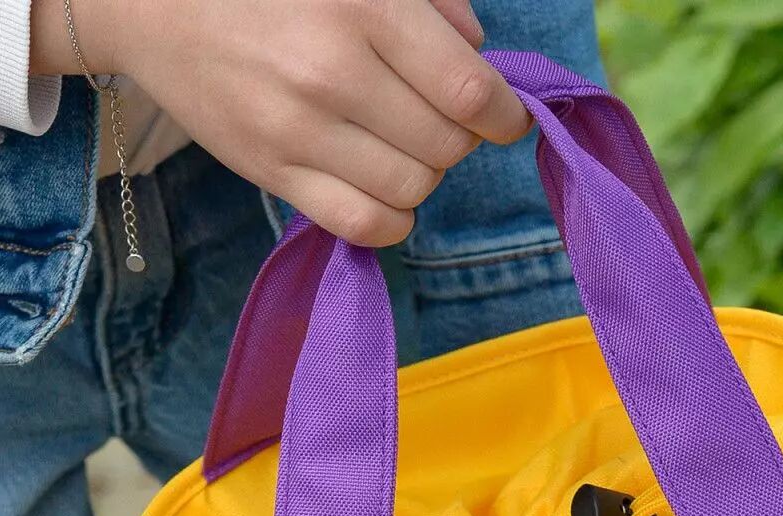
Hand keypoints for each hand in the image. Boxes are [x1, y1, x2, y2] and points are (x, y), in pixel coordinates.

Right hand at [31, 0, 530, 244]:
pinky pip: (364, 226)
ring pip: (413, 190)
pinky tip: (382, 189)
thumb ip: (429, 2)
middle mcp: (332, 73)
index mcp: (364, 8)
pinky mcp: (272, 173)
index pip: (468, 92)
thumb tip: (477, 55)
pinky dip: (391, 218)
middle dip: (459, 138)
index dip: (506, 116)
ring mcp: (298, 131)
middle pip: (446, 147)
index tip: (509, 118)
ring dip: (423, 175)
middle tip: (435, 117)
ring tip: (400, 144)